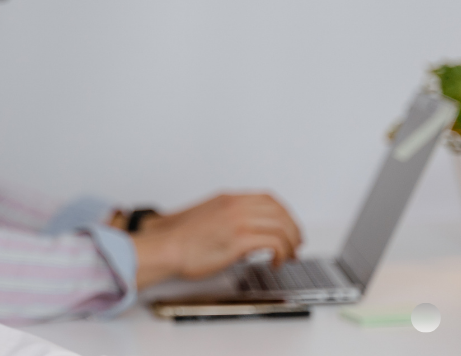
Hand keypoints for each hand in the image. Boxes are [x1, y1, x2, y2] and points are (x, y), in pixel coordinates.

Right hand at [130, 193, 301, 287]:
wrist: (165, 247)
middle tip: (295, 244)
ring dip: (290, 243)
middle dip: (292, 229)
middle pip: (280, 211)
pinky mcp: (240, 239)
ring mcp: (239, 221)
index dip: (284, 214)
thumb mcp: (207, 218)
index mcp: (228, 199)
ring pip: (281, 226)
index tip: (287, 227)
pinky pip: (275, 243)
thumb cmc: (180, 239)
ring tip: (289, 255)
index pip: (268, 199)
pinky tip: (275, 262)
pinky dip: (282, 253)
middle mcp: (236, 205)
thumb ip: (228, 220)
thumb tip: (243, 234)